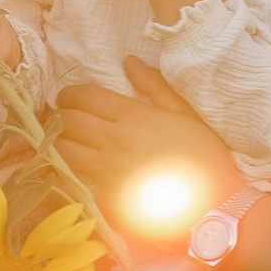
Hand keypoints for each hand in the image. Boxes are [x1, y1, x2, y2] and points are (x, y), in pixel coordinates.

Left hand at [55, 58, 245, 240]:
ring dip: (56, 145)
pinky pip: (68, 184)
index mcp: (134, 116)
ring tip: (63, 145)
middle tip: (61, 121)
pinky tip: (66, 174)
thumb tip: (129, 62)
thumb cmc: (204, 159)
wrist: (215, 208)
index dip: (69, 95)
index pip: (83, 96)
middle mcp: (115, 141)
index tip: (68, 99)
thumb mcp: (185, 115)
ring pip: (60, 151)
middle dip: (58, 117)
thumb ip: (154, 86)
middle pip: (66, 121)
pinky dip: (61, 176)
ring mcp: (106, 174)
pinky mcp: (104, 202)